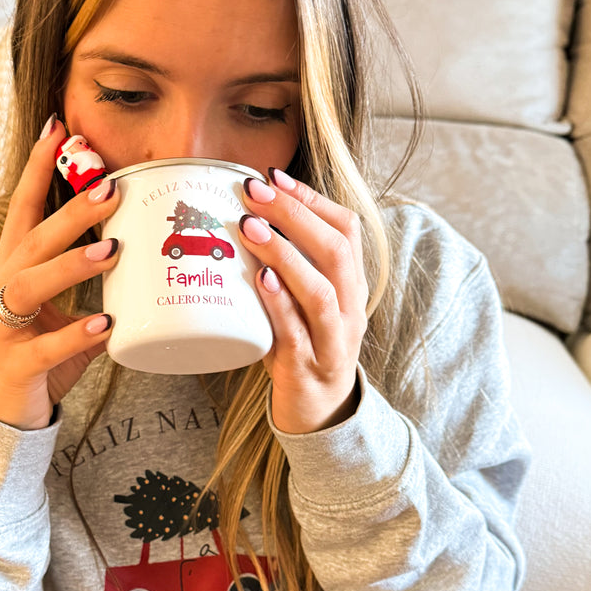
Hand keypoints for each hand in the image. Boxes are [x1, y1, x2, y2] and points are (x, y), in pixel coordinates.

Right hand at [0, 118, 121, 429]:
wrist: (3, 418)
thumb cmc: (38, 358)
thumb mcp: (62, 313)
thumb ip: (92, 285)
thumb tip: (144, 252)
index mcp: (9, 271)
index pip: (23, 211)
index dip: (37, 170)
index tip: (57, 128)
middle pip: (31, 240)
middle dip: (70, 211)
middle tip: (110, 186)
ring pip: (28, 286)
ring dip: (70, 264)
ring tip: (112, 250)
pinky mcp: (11, 365)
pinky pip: (43, 347)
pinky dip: (74, 334)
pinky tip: (104, 324)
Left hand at [237, 167, 367, 434]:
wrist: (318, 413)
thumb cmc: (301, 345)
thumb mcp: (300, 299)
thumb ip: (283, 263)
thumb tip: (239, 213)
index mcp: (350, 284)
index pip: (346, 229)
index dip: (311, 199)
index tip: (273, 176)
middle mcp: (349, 308)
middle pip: (336, 251)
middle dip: (295, 216)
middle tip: (254, 192)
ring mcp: (332, 340)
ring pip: (320, 291)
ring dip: (285, 254)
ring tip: (250, 227)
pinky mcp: (308, 369)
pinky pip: (298, 333)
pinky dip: (280, 304)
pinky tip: (260, 281)